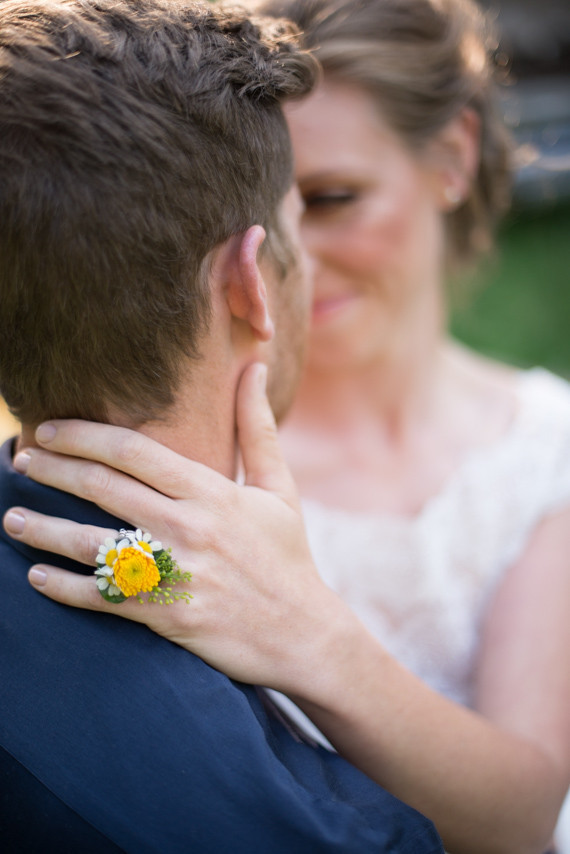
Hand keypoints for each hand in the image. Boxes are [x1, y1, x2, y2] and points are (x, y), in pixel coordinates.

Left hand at [4, 364, 348, 691]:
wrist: (302, 633)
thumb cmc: (286, 555)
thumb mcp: (277, 487)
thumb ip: (256, 427)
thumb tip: (252, 366)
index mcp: (211, 493)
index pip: (134, 451)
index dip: (84, 435)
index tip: (49, 429)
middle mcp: (189, 528)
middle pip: (104, 489)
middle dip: (54, 470)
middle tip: (20, 460)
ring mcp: (175, 573)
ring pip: (93, 545)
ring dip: (45, 529)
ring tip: (12, 517)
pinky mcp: (166, 616)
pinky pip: (104, 599)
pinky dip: (66, 589)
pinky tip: (37, 577)